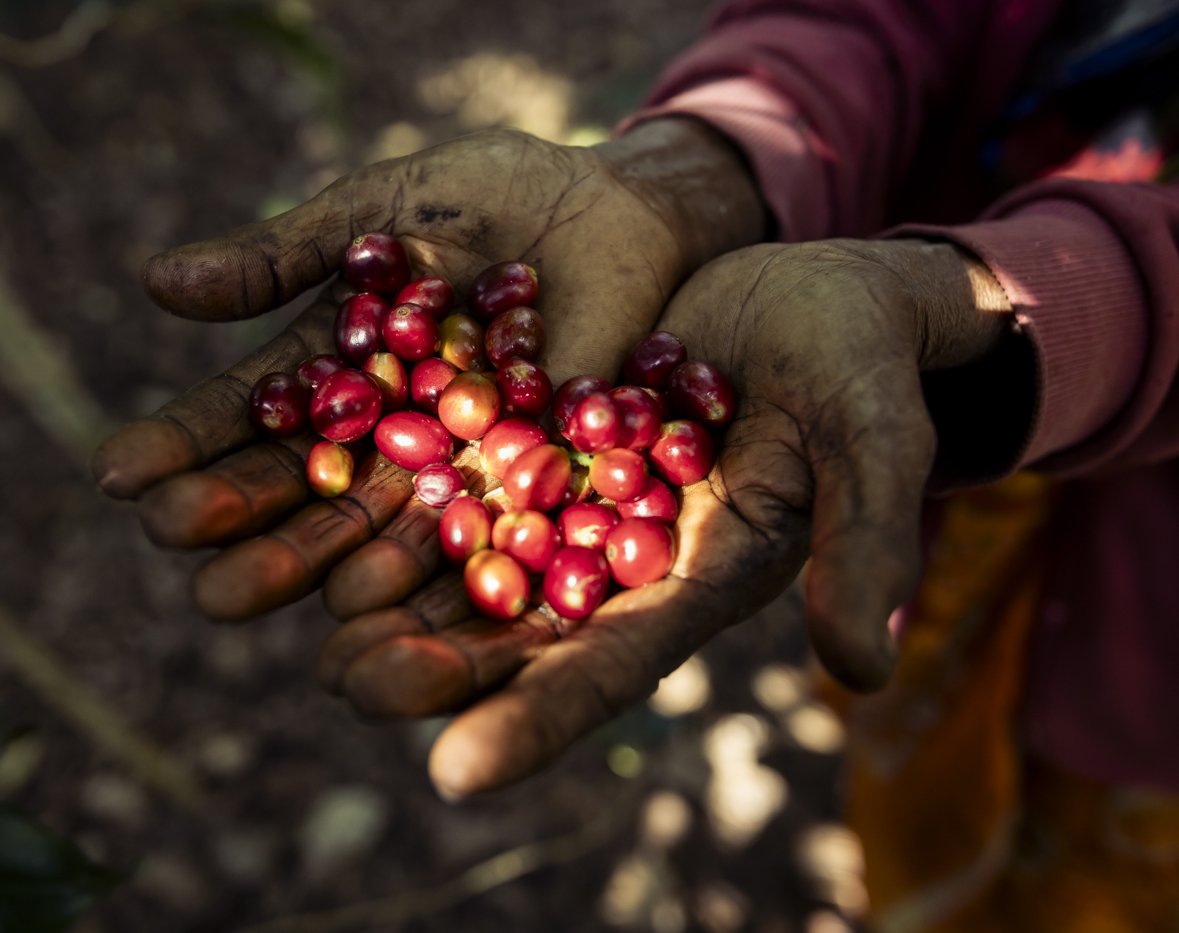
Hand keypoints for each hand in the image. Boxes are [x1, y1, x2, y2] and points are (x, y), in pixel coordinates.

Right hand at [90, 119, 763, 620]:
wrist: (624, 206)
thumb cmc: (498, 197)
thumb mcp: (381, 212)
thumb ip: (284, 257)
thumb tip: (152, 280)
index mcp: (337, 369)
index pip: (246, 417)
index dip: (185, 445)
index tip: (117, 472)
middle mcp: (384, 435)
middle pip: (296, 489)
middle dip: (232, 516)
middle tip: (172, 538)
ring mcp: (455, 468)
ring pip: (369, 530)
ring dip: (303, 561)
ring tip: (235, 591)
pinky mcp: (533, 488)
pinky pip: (476, 540)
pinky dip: (425, 570)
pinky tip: (369, 601)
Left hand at [321, 238, 1013, 798]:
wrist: (814, 301)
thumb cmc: (858, 371)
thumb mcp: (873, 446)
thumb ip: (866, 545)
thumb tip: (866, 675)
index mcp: (696, 586)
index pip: (611, 672)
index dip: (535, 723)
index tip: (453, 773)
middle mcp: (621, 564)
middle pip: (517, 637)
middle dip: (434, 669)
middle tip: (349, 683)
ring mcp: (574, 503)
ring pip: (470, 562)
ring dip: (391, 591)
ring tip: (305, 608)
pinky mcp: (542, 437)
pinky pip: (462, 471)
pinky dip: (399, 490)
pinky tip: (324, 492)